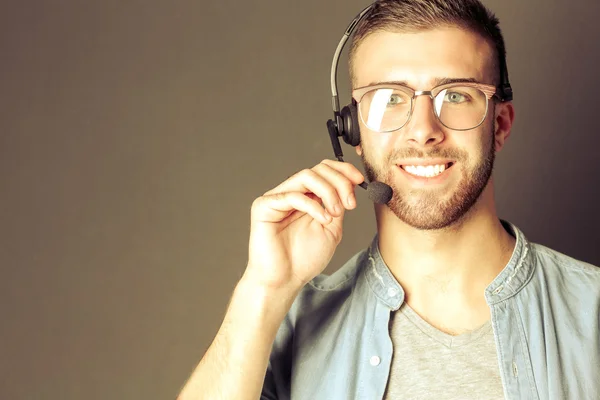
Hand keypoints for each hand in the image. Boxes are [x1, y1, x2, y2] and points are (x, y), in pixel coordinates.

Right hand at [243, 159, 364, 292]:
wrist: (285, 281)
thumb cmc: (304, 259)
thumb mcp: (332, 229)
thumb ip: (338, 205)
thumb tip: (350, 185)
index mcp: (306, 197)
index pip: (323, 170)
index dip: (343, 170)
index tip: (360, 180)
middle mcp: (290, 193)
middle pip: (317, 169)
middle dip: (339, 181)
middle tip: (350, 202)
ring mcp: (276, 198)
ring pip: (305, 176)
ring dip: (328, 191)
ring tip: (336, 213)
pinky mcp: (263, 206)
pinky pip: (292, 195)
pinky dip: (313, 205)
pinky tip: (323, 219)